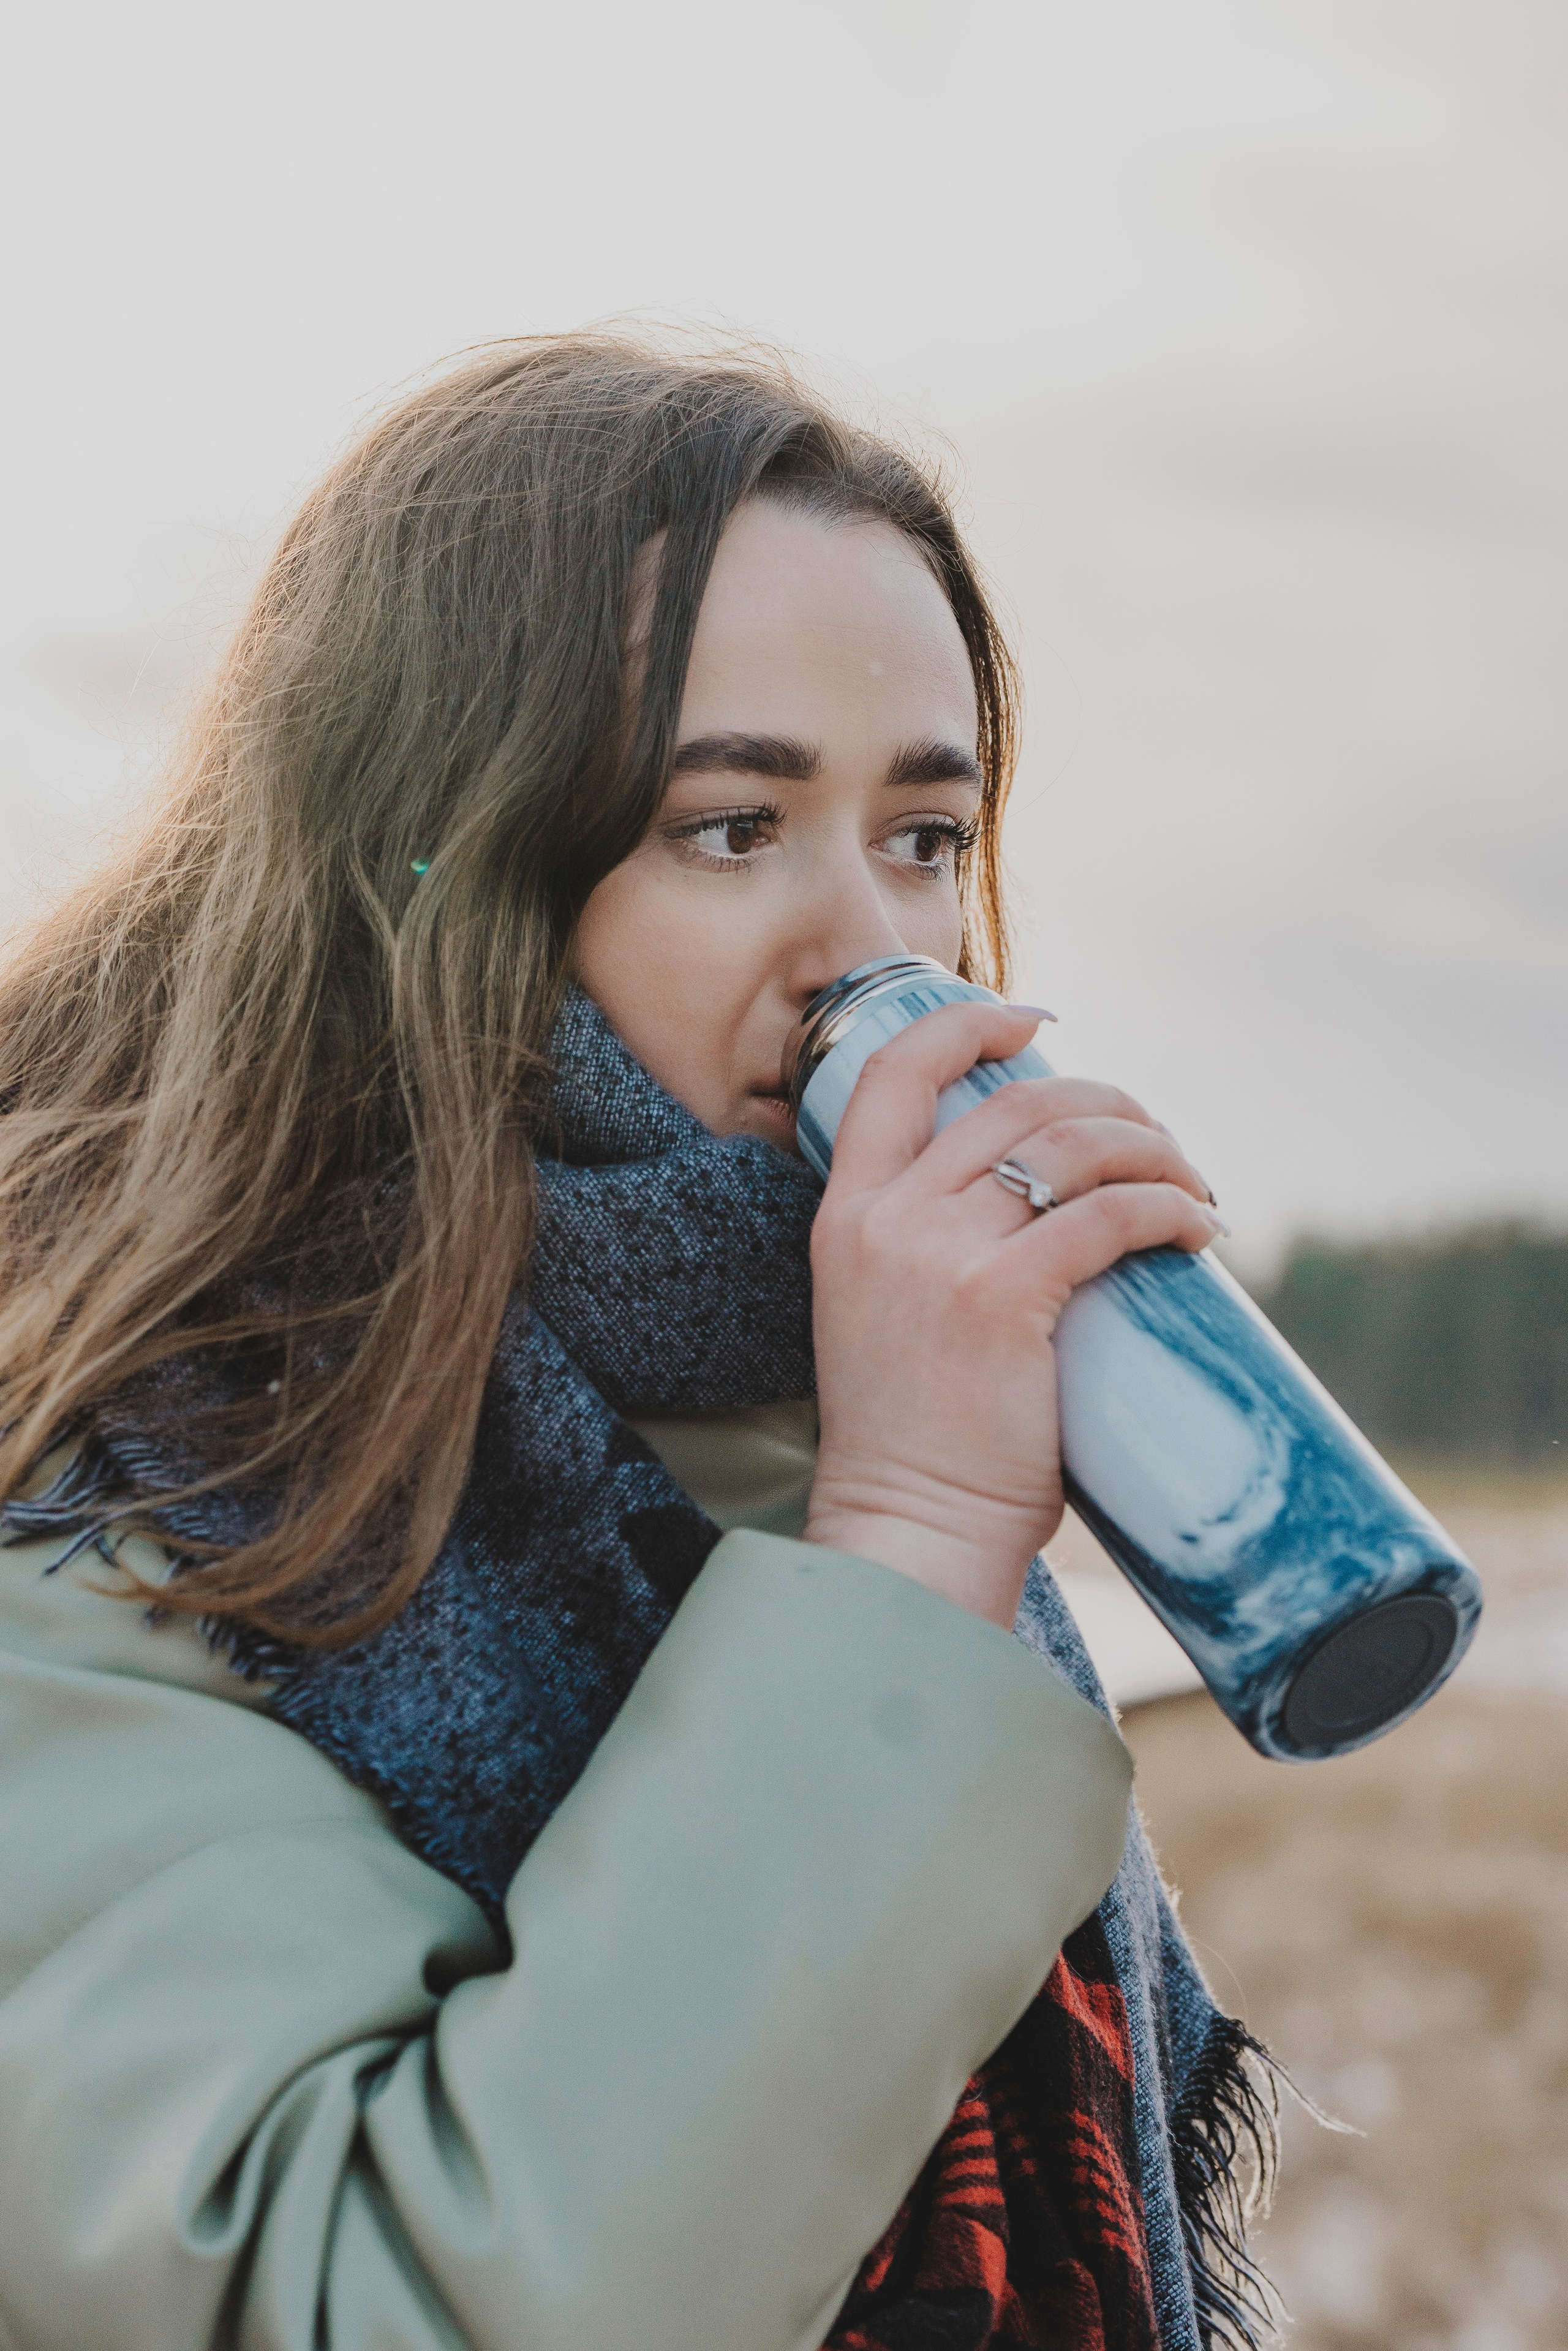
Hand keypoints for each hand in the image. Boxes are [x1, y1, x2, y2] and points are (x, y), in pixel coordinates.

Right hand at [804, 1002, 1224, 1629]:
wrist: (906, 1531)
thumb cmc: (915, 1442)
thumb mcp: (887, 1315)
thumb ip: (933, 1252)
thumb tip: (1040, 1210)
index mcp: (846, 1215)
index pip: (895, 1073)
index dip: (969, 1025)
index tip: (1033, 1021)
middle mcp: (886, 1220)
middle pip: (1013, 1100)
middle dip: (1107, 1102)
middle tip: (1159, 1141)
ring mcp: (939, 1256)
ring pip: (1070, 1146)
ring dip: (1153, 1150)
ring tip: (1194, 1187)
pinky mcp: (1000, 1299)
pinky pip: (1109, 1216)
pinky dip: (1170, 1207)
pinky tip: (1200, 1229)